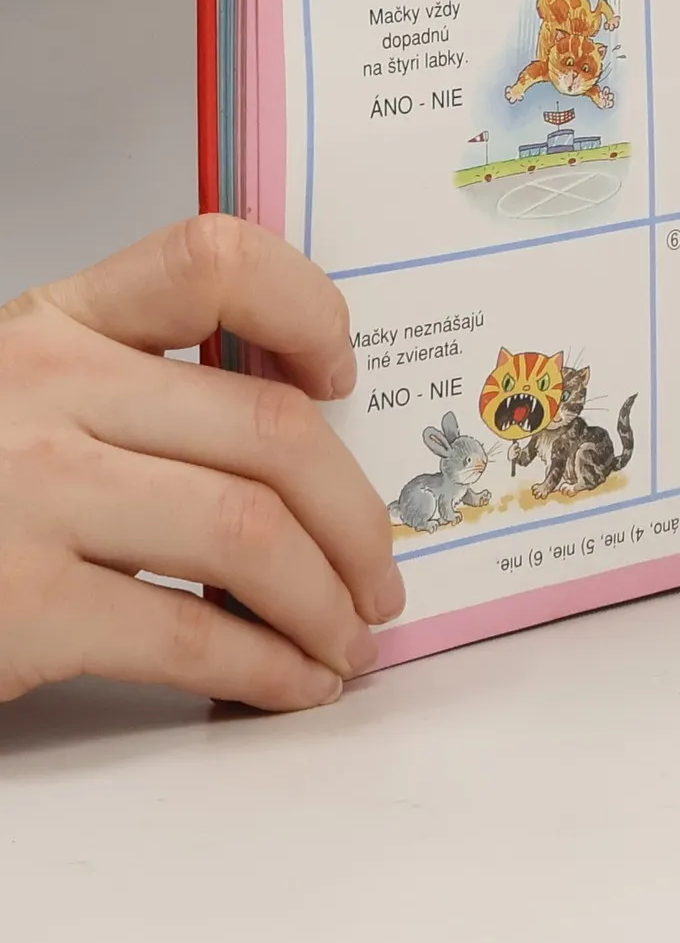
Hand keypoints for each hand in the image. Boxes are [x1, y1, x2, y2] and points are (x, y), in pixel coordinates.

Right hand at [0, 216, 401, 711]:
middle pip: (271, 429)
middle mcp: (42, 386)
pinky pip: (189, 632)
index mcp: (55, 323)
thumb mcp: (25, 400)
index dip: (309, 307)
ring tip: (347, 640)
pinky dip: (265, 666)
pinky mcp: (16, 603)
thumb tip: (306, 435)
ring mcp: (26, 492)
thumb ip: (136, 390)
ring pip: (251, 530)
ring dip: (327, 599)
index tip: (345, 375)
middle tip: (380, 574)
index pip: (214, 259)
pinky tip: (289, 682)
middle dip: (357, 517)